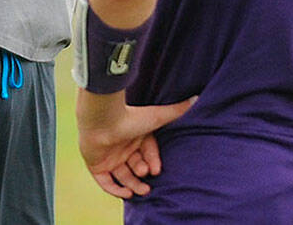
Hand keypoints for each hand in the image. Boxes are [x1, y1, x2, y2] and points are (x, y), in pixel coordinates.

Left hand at [76, 91, 194, 198]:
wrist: (102, 120)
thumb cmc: (130, 117)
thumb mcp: (157, 117)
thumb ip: (176, 111)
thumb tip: (196, 98)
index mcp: (135, 134)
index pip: (147, 152)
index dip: (153, 161)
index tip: (157, 169)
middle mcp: (122, 145)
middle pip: (136, 165)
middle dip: (144, 174)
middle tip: (149, 181)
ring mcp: (108, 155)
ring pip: (123, 175)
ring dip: (133, 184)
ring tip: (142, 191)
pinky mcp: (96, 164)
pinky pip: (105, 181)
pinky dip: (115, 189)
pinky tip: (126, 193)